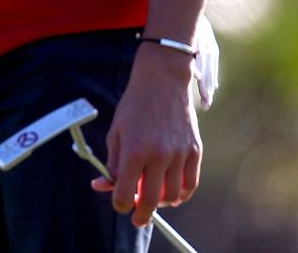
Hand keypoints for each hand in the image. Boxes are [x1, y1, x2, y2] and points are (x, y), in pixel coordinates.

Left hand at [91, 45, 201, 226]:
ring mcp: (179, 154)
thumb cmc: (134, 106)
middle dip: (141, 214)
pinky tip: (171, 192)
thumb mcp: (116, 132)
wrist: (162, 80)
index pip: (126, 193)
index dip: (120, 204)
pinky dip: (181, 194)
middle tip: (137, 217)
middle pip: (151, 201)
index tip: (120, 204)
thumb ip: (112, 163)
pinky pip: (190, 184)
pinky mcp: (195, 151)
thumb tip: (103, 186)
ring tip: (153, 198)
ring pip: (172, 196)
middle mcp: (159, 155)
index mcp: (134, 150)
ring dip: (161, 203)